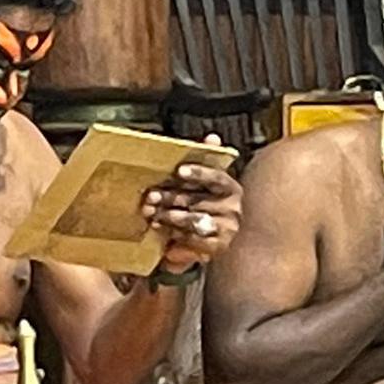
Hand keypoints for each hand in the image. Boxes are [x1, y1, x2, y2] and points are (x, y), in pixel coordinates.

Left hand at [144, 137, 241, 270]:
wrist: (222, 238)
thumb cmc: (208, 204)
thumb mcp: (207, 182)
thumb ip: (208, 159)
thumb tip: (213, 137)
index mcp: (230, 188)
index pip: (216, 177)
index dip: (199, 172)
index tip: (180, 171)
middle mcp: (232, 208)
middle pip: (197, 199)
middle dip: (171, 197)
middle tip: (151, 196)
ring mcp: (226, 228)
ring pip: (193, 219)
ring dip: (169, 215)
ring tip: (151, 211)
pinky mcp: (216, 246)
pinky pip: (192, 238)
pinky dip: (173, 232)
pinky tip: (159, 226)